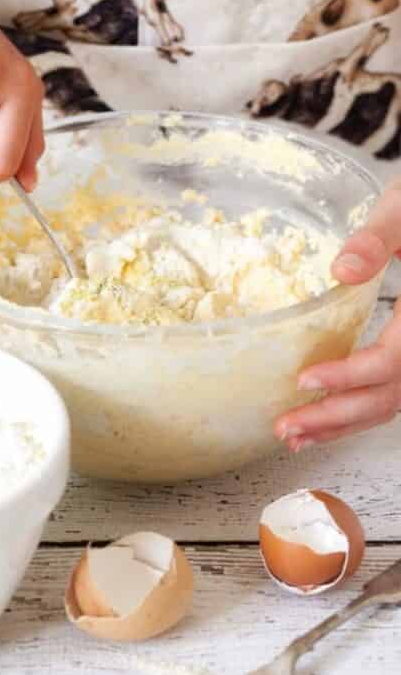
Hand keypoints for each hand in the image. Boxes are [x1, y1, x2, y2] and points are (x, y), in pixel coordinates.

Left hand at [275, 189, 400, 450]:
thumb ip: (378, 237)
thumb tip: (341, 270)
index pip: (393, 359)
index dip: (350, 375)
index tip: (305, 378)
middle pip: (388, 395)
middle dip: (335, 416)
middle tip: (286, 427)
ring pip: (389, 403)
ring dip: (341, 425)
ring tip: (294, 437)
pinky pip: (389, 395)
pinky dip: (353, 414)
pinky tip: (319, 424)